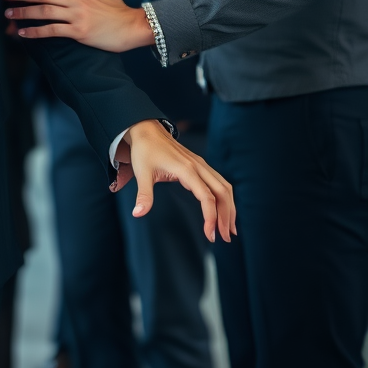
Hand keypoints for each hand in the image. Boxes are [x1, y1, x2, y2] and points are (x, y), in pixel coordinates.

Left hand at [2, 0, 152, 52]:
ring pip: (44, 11)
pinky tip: (23, 33)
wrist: (133, 27)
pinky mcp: (79, 32)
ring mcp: (77, 16)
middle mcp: (75, 0)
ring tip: (8, 13)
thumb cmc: (116, 8)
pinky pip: (53, 31)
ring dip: (24, 12)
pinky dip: (36, 32)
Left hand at [114, 119, 235, 243]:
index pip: (206, 197)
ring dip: (229, 208)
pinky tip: (224, 210)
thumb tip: (138, 213)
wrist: (146, 129)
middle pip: (222, 193)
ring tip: (229, 229)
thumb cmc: (144, 150)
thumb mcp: (141, 173)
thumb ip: (143, 195)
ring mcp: (201, 165)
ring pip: (224, 187)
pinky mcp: (200, 165)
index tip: (209, 235)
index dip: (211, 217)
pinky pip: (219, 182)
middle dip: (226, 216)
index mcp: (186, 170)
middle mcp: (198, 166)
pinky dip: (225, 197)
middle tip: (225, 238)